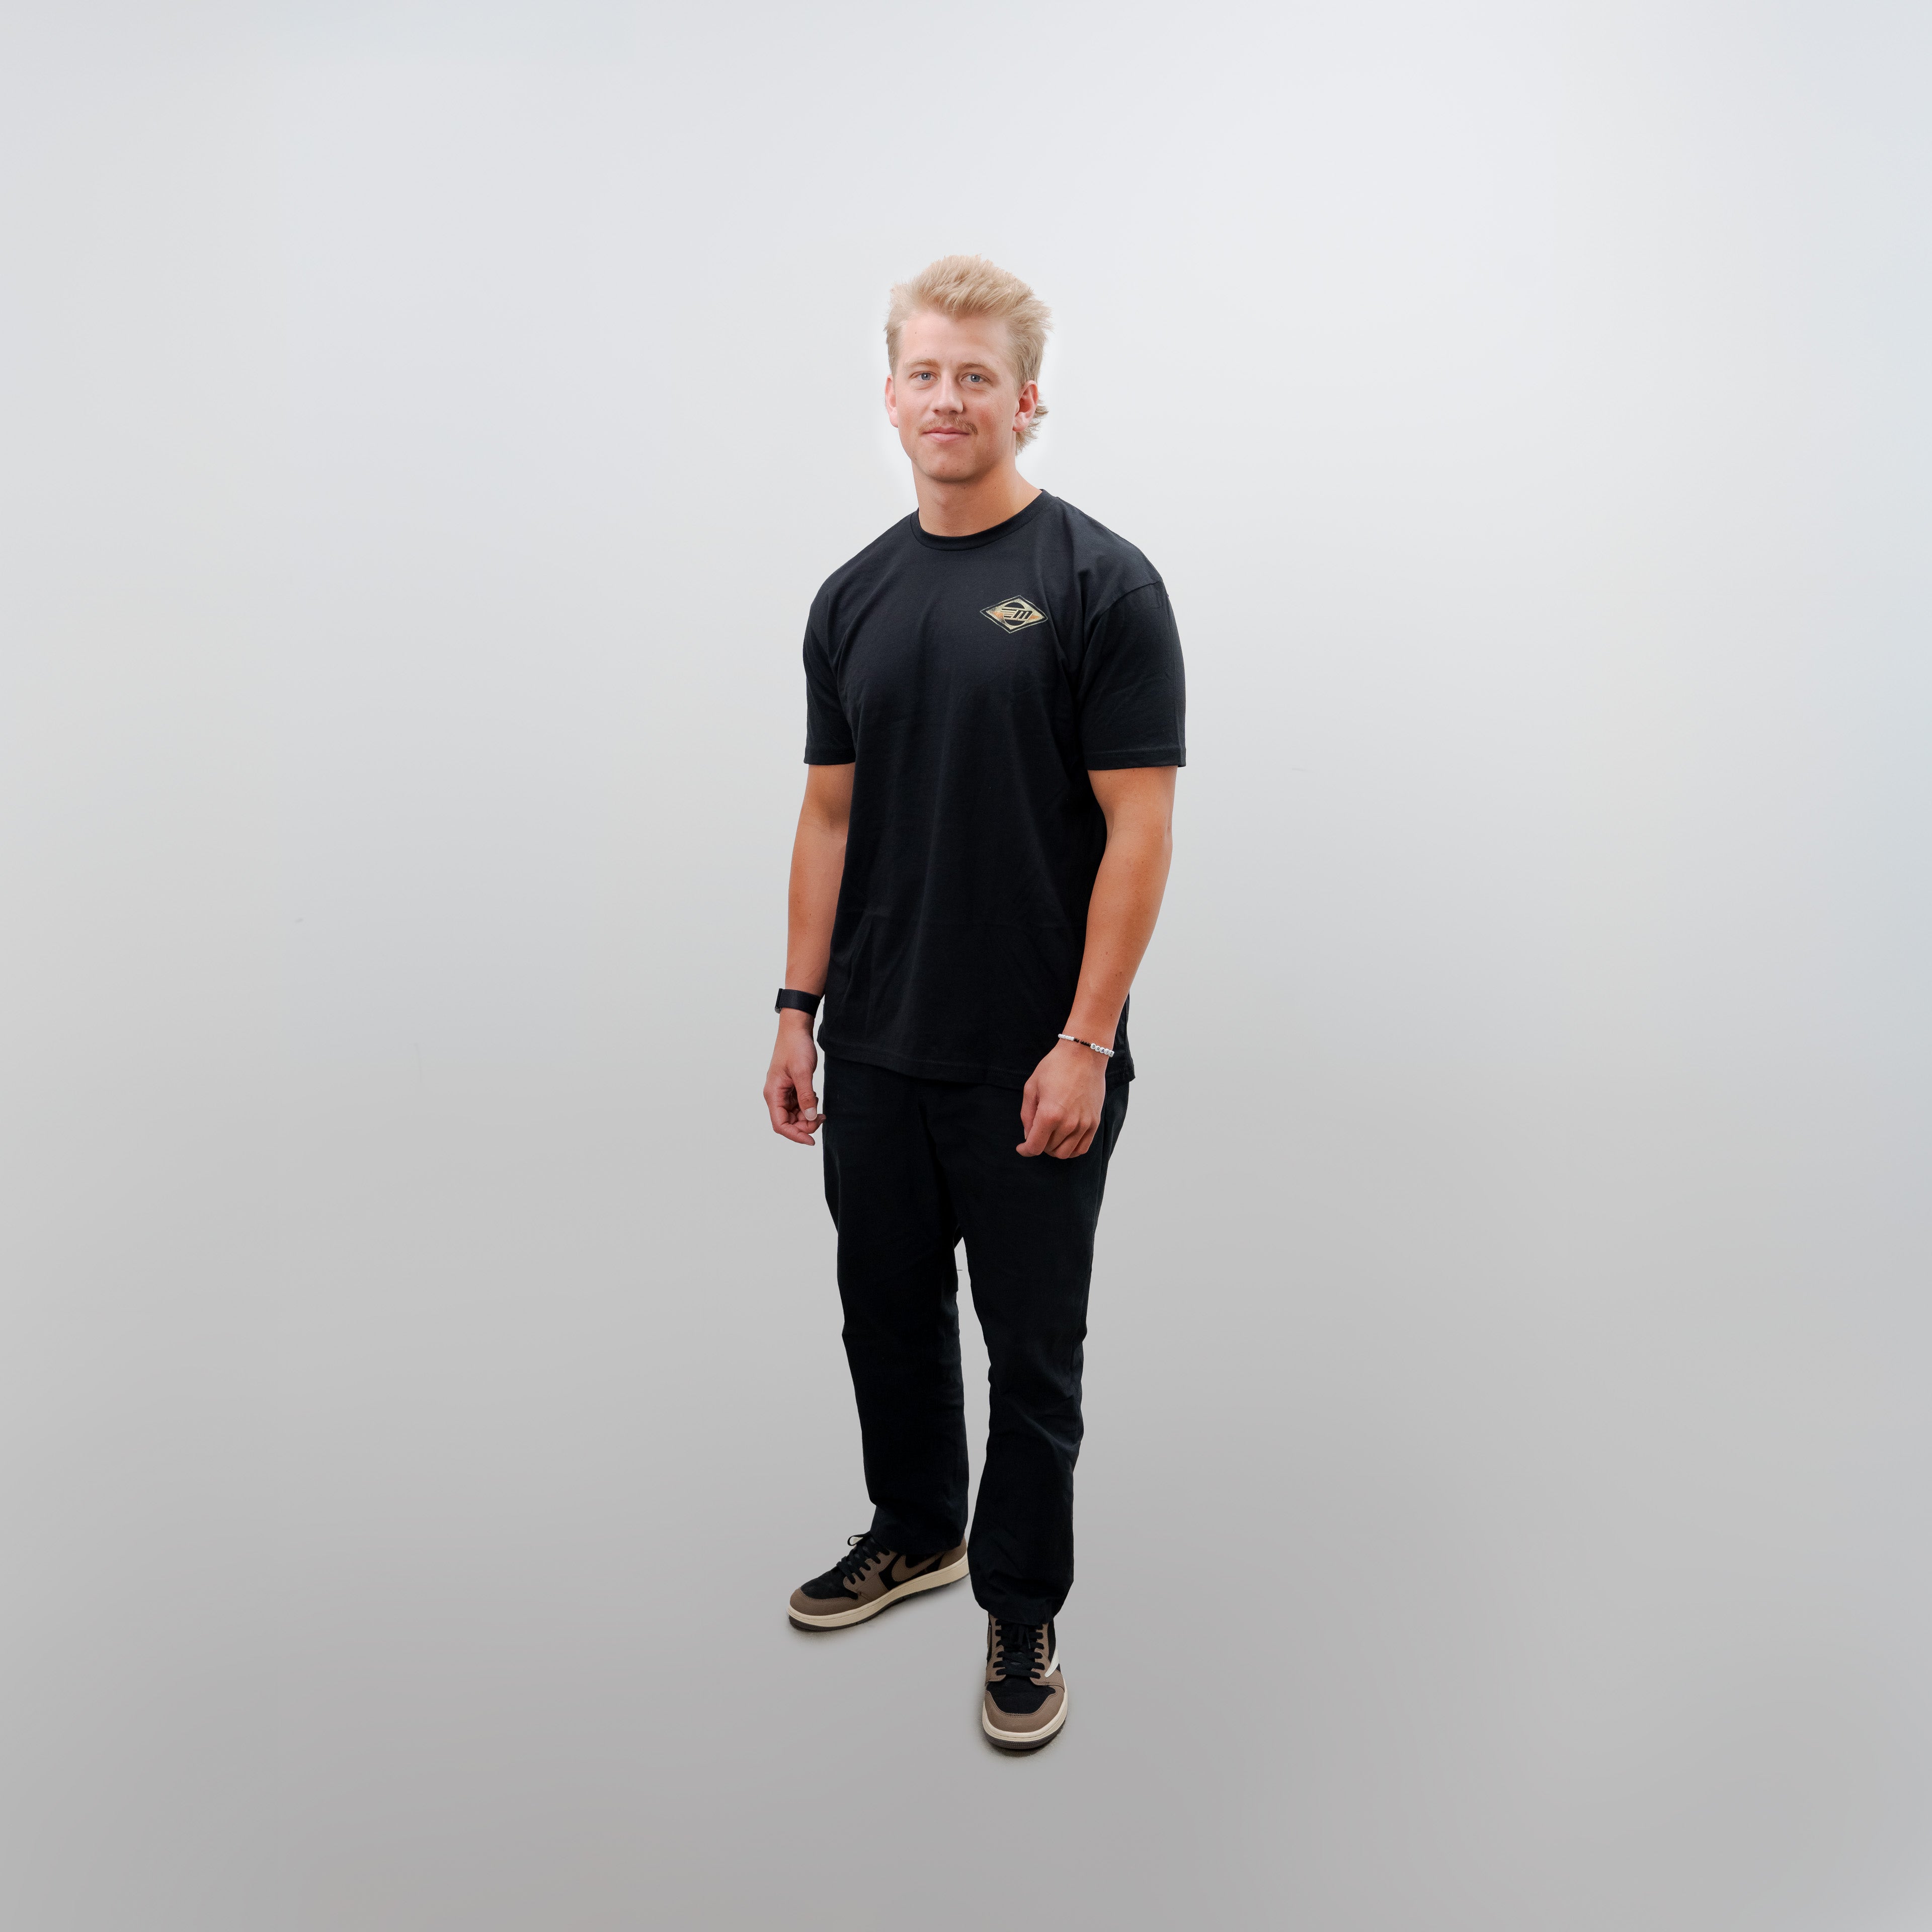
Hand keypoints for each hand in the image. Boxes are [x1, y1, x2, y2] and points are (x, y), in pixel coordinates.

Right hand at [764, 1013, 823, 1144]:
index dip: (795, 1135)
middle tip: (821, 1118)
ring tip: (820, 1108)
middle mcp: (775, 1095)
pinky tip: (816, 1098)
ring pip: (794, 1115)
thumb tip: (811, 1118)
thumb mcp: (803, 1072)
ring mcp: (783, 1092)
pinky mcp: (790, 1088)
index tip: (811, 1140)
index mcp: (773, 1093)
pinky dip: (808, 1106)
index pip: (780, 1124)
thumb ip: (806, 1097)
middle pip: (788, 1122)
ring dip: (807, 1116)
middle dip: (804, 1124)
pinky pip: (798, 1105)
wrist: (796, 1029)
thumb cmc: (795, 1047)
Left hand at [1017, 1038, 1107, 1158]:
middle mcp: (1068, 1123)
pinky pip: (1082, 1148)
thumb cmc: (1055, 1067)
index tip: (1021, 1148)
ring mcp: (1084, 1124)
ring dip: (1054, 1149)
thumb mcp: (1031, 1087)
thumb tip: (1028, 1135)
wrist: (1083, 1055)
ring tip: (1050, 1136)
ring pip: (1065, 1153)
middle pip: (1049, 1150)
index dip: (1025, 1150)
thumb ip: (1027, 1115)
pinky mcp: (1094, 1122)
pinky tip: (1064, 1140)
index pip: (1035, 1147)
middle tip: (1036, 1132)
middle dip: (1039, 1145)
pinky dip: (1071, 1150)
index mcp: (1049, 1114)